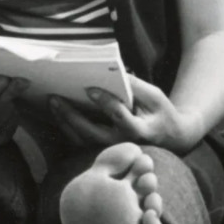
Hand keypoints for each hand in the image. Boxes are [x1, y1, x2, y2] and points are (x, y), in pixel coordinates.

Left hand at [47, 74, 197, 150]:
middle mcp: (124, 144)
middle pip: (93, 133)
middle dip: (72, 116)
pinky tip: (57, 114)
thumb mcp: (154, 96)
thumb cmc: (161, 113)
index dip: (105, 102)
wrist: (171, 138)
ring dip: (65, 122)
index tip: (90, 89)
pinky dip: (67, 128)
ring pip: (83, 140)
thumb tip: (111, 71)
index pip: (120, 117)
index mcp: (140, 131)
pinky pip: (81, 143)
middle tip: (55, 98)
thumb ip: (134, 85)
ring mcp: (112, 151)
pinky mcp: (103, 152)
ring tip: (52, 103)